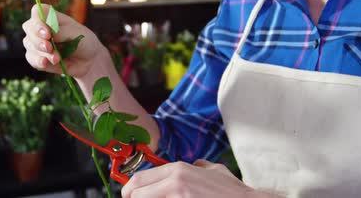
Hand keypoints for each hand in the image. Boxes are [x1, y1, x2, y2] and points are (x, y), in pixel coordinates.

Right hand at [22, 4, 104, 78]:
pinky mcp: (37, 57)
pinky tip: (45, 63)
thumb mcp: (77, 34)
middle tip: (50, 47)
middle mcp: (41, 28)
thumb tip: (50, 35)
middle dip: (38, 39)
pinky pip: (31, 58)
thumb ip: (63, 32)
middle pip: (29, 27)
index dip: (38, 21)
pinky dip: (38, 61)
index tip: (48, 33)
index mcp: (51, 17)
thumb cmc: (84, 41)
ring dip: (42, 52)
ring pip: (29, 44)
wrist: (88, 60)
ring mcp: (36, 42)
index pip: (37, 11)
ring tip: (57, 59)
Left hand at [122, 160, 258, 197]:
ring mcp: (178, 197)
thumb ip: (200, 166)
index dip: (129, 189)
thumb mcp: (214, 170)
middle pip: (136, 192)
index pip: (140, 178)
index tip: (128, 195)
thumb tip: (196, 165)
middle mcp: (175, 180)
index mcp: (178, 169)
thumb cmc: (232, 191)